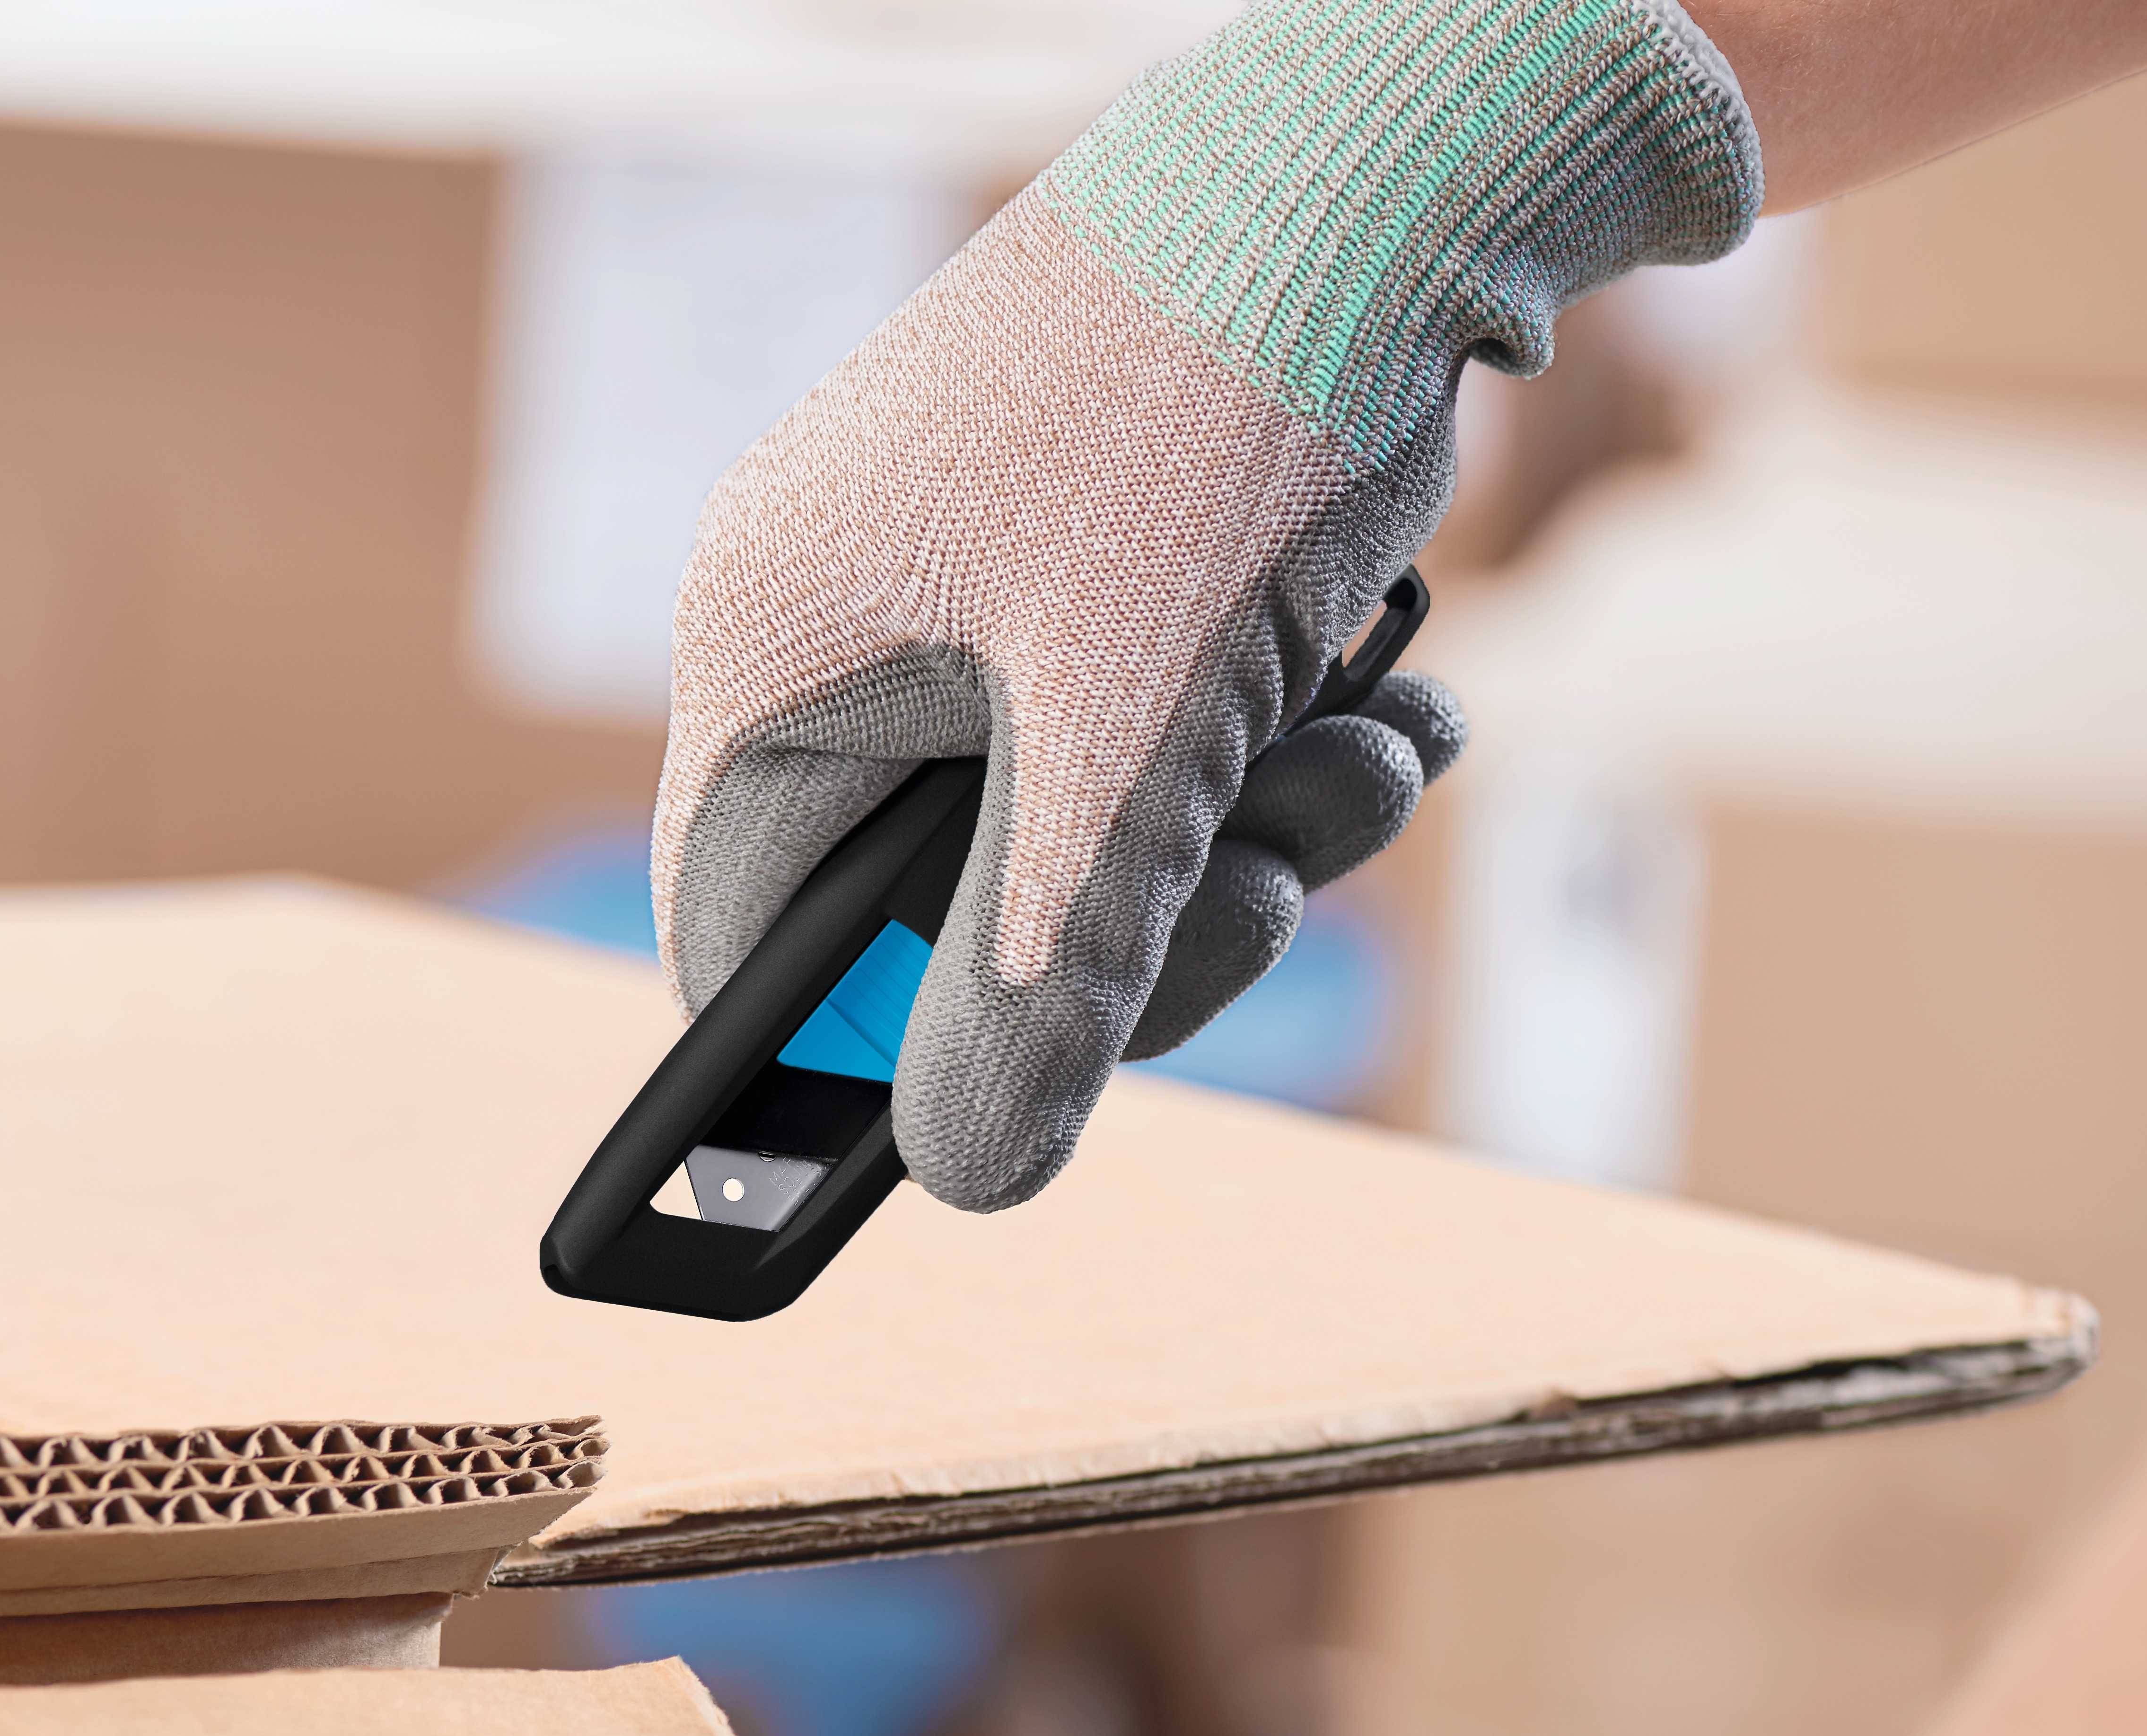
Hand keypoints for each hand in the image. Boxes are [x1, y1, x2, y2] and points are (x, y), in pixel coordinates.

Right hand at [653, 0, 1756, 1210]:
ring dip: (1248, 840)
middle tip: (1282, 885)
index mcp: (775, 650)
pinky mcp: (1084, 568)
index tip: (1025, 1102)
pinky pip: (1148, 740)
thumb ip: (1043, 977)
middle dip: (1143, 927)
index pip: (750, 947)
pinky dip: (1272, 751)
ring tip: (1381, 751)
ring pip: (1075, 833)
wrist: (1396, 144)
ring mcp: (960, 589)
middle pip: (941, 908)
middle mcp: (839, 620)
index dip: (876, 1057)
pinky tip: (1387, 703)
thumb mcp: (1134, 741)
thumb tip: (967, 1180)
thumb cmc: (1224, 399)